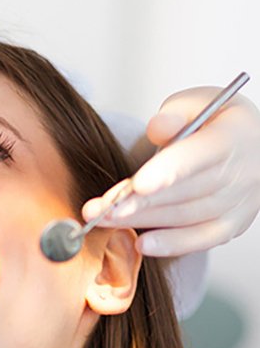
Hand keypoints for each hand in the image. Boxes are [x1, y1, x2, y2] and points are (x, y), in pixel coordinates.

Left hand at [83, 87, 259, 256]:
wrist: (249, 144)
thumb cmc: (215, 122)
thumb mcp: (196, 103)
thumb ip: (173, 115)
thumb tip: (158, 128)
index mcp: (232, 137)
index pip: (199, 157)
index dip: (167, 172)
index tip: (137, 185)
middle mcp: (242, 172)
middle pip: (186, 192)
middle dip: (139, 202)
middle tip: (101, 209)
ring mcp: (240, 201)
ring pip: (187, 216)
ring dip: (143, 221)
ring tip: (105, 220)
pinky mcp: (233, 223)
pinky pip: (202, 239)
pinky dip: (172, 244)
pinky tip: (142, 244)